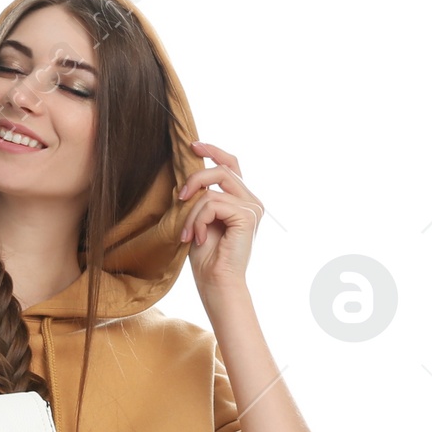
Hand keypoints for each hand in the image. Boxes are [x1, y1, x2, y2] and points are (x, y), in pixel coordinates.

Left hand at [177, 139, 261, 304]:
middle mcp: (251, 202)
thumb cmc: (207, 259)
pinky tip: (196, 238)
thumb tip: (187, 176)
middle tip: (179, 197)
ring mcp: (252, 208)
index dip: (213, 151)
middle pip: (222, 170)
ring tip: (187, 234)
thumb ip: (200, 197)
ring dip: (192, 212)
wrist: (217, 284)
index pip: (231, 166)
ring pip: (212, 190)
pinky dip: (197, 220)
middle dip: (195, 179)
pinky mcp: (248, 216)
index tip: (193, 146)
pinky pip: (212, 204)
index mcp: (242, 201)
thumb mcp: (198, 220)